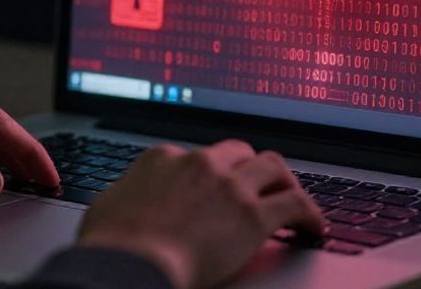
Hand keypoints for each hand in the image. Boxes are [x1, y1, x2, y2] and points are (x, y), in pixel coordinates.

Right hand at [76, 140, 323, 288]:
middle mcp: (199, 163)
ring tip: (292, 202)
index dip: (208, 176)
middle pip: (239, 153)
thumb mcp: (108, 205)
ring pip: (272, 166)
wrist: (128, 266)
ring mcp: (228, 186)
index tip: (214, 191)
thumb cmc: (110, 246)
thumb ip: (128, 193)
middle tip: (258, 191)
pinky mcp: (252, 216)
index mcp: (162, 159)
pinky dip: (309, 214)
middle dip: (250, 170)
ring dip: (284, 183)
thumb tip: (126, 199)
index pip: (196, 157)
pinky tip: (313, 228)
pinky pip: (295, 204)